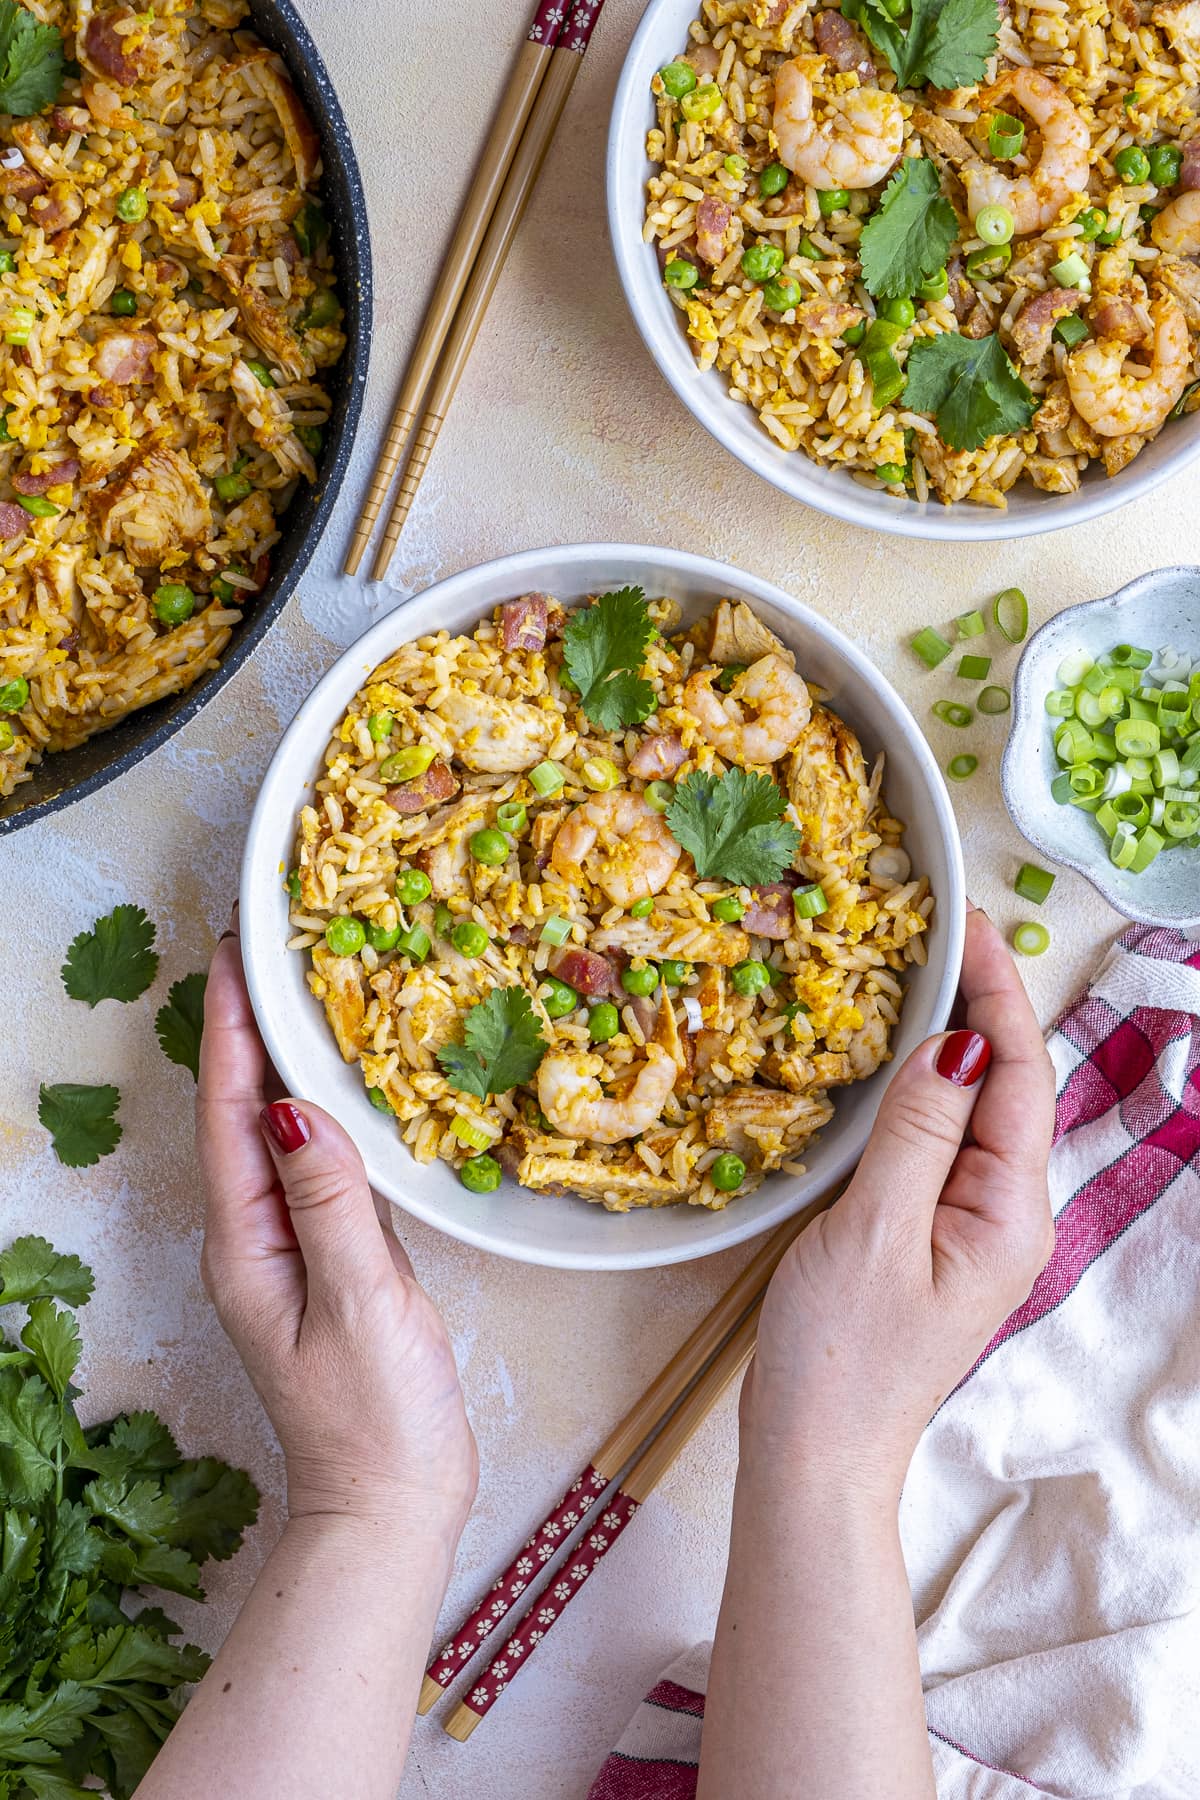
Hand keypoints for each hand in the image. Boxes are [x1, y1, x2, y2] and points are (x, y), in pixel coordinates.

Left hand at [196, 923, 477, 1533]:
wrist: (390, 1505)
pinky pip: (316, 1164)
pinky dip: (324, 1109)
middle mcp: (255, 1237)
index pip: (228, 1112)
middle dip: (248, 1027)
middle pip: (239, 1112)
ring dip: (282, 1061)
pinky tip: (347, 1084)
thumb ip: (329, 1201)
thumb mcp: (358, 1302)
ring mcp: (290, 1248)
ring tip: (302, 991)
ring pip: (277, 1133)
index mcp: (245, 1243)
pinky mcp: (331, 1259)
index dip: (231, 1027)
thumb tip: (295, 1104)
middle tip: (267, 948)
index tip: (236, 953)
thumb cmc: (375, 1417)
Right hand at [747, 905, 1055, 1503]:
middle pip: (1004, 1087)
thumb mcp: (873, 1231)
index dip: (996, 993)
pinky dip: (916, 1090)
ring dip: (946, 1042)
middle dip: (978, 1005)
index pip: (1017, 1076)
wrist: (814, 1455)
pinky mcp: (926, 1237)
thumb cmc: (840, 1357)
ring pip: (968, 1112)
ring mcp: (966, 1228)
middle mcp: (1004, 1215)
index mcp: (1010, 1214)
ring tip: (914, 974)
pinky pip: (934, 1143)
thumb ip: (916, 1131)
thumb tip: (954, 1042)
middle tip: (936, 933)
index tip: (968, 926)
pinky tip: (888, 1062)